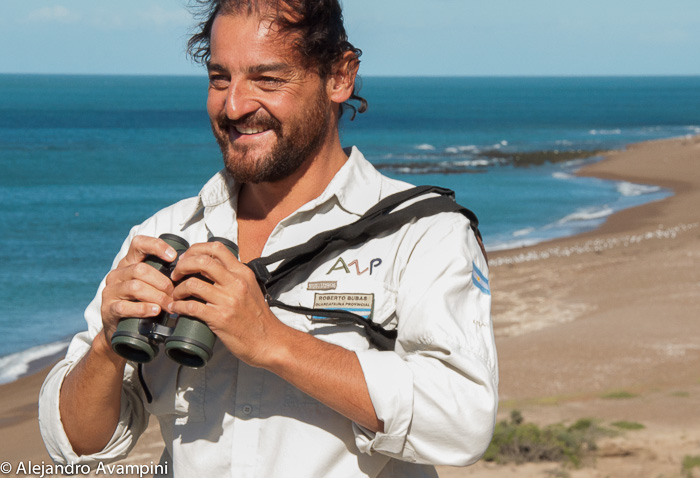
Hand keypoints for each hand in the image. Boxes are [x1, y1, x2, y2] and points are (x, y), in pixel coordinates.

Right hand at [100, 235, 177, 344]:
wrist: (122, 332)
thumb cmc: (144, 303)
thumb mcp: (152, 285)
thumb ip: (163, 275)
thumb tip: (189, 272)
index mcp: (129, 263)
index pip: (138, 243)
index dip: (156, 246)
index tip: (173, 256)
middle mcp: (117, 274)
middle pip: (140, 269)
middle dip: (162, 282)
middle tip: (176, 294)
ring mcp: (110, 291)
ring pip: (135, 287)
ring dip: (157, 296)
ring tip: (170, 305)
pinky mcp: (108, 309)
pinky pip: (125, 306)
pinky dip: (143, 309)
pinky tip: (155, 311)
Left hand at [169, 241, 284, 367]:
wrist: (268, 340)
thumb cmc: (258, 317)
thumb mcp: (250, 288)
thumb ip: (234, 277)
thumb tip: (212, 269)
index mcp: (243, 273)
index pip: (217, 248)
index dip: (196, 249)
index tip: (186, 258)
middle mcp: (236, 283)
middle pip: (202, 261)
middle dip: (182, 265)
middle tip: (176, 274)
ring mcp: (228, 300)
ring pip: (193, 283)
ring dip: (178, 289)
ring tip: (175, 294)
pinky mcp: (220, 318)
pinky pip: (192, 307)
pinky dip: (179, 307)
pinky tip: (176, 309)